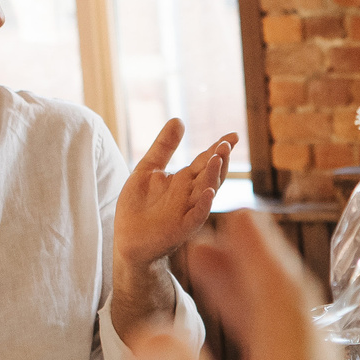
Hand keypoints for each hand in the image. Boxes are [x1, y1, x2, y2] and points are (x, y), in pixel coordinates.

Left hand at [115, 120, 231, 269]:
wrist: (127, 240)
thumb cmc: (138, 207)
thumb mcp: (147, 169)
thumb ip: (164, 147)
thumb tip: (179, 119)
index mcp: (185, 181)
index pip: (206, 161)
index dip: (219, 148)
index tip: (232, 135)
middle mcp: (191, 195)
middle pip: (210, 174)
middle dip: (219, 159)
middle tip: (226, 143)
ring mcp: (187, 211)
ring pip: (206, 192)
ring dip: (214, 176)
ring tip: (218, 159)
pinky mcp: (180, 228)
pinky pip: (196, 215)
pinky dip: (204, 204)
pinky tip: (209, 192)